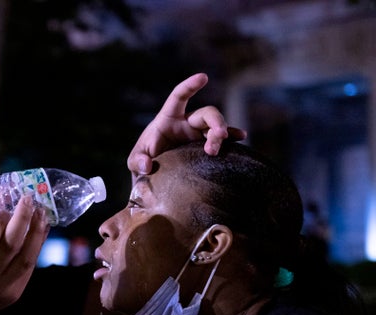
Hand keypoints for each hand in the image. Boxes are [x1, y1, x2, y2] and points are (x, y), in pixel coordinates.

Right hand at [0, 196, 48, 313]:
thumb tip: (2, 206)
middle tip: (28, 200)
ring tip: (41, 213)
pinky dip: (38, 245)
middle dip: (22, 219)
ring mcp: (3, 286)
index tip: (5, 208)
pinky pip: (30, 265)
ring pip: (26, 256)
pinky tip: (41, 230)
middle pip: (10, 246)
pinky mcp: (16, 291)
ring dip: (36, 232)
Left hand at [127, 73, 246, 175]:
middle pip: (206, 114)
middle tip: (216, 139)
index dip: (189, 86)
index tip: (203, 77)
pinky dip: (232, 137)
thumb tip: (147, 166)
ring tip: (213, 152)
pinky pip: (222, 139)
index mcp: (167, 119)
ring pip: (215, 127)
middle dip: (215, 123)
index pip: (179, 97)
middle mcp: (186, 123)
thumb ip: (138, 161)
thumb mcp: (134, 161)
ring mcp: (197, 134)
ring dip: (220, 136)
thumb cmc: (142, 161)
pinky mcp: (204, 146)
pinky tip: (241, 138)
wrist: (153, 175)